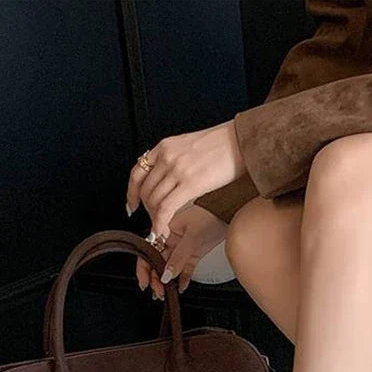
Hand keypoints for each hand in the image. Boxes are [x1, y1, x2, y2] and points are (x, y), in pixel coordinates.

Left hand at [126, 119, 243, 241]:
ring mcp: (177, 170)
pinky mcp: (190, 184)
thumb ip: (175, 159)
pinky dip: (160, 222)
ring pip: (154, 201)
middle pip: (145, 190)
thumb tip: (169, 178)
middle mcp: (167, 157)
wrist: (240, 141)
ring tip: (163, 227)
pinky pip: (167, 208)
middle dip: (148, 210)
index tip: (132, 204)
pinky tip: (162, 230)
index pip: (137, 172)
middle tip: (155, 221)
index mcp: (165, 147)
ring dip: (155, 219)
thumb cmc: (223, 145)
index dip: (132, 192)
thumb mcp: (190, 146)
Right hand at [136, 204, 228, 299]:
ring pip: (171, 267)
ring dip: (168, 281)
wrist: (229, 210)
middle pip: (158, 262)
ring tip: (167, 293)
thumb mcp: (193, 237)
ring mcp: (183, 246)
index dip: (144, 268)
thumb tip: (166, 274)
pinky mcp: (195, 252)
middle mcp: (171, 238)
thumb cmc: (211, 214)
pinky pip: (186, 268)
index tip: (145, 283)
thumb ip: (179, 257)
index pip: (149, 252)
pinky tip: (181, 287)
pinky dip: (183, 278)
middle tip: (158, 293)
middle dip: (156, 279)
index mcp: (165, 230)